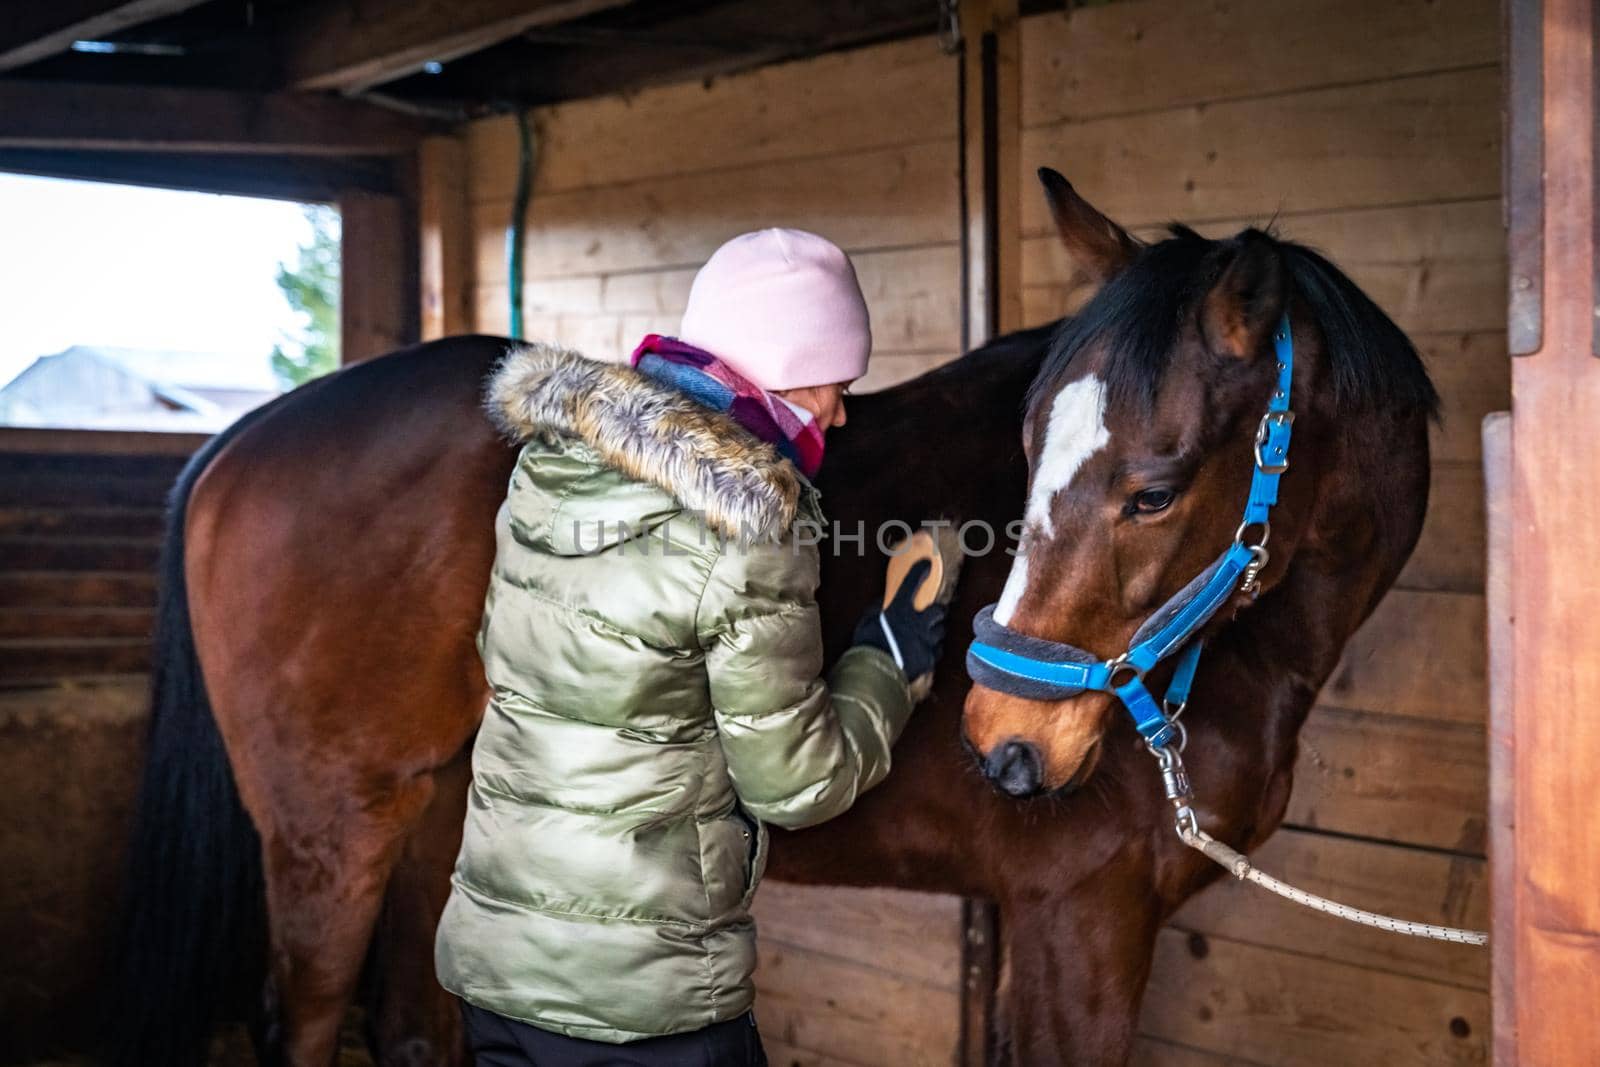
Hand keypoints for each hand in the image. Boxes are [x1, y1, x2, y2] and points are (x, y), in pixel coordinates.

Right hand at [851, 559, 947, 684]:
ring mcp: (925, 641)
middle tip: (933, 614)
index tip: (927, 564)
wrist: (875, 673)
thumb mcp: (866, 622)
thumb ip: (877, 610)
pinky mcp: (929, 657)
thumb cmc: (867, 647)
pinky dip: (932, 650)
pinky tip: (923, 652)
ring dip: (935, 632)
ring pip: (940, 632)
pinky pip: (937, 650)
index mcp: (899, 610)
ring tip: (926, 636)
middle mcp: (917, 622)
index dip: (920, 571)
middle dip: (938, 612)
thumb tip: (883, 602)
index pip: (911, 584)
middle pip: (939, 611)